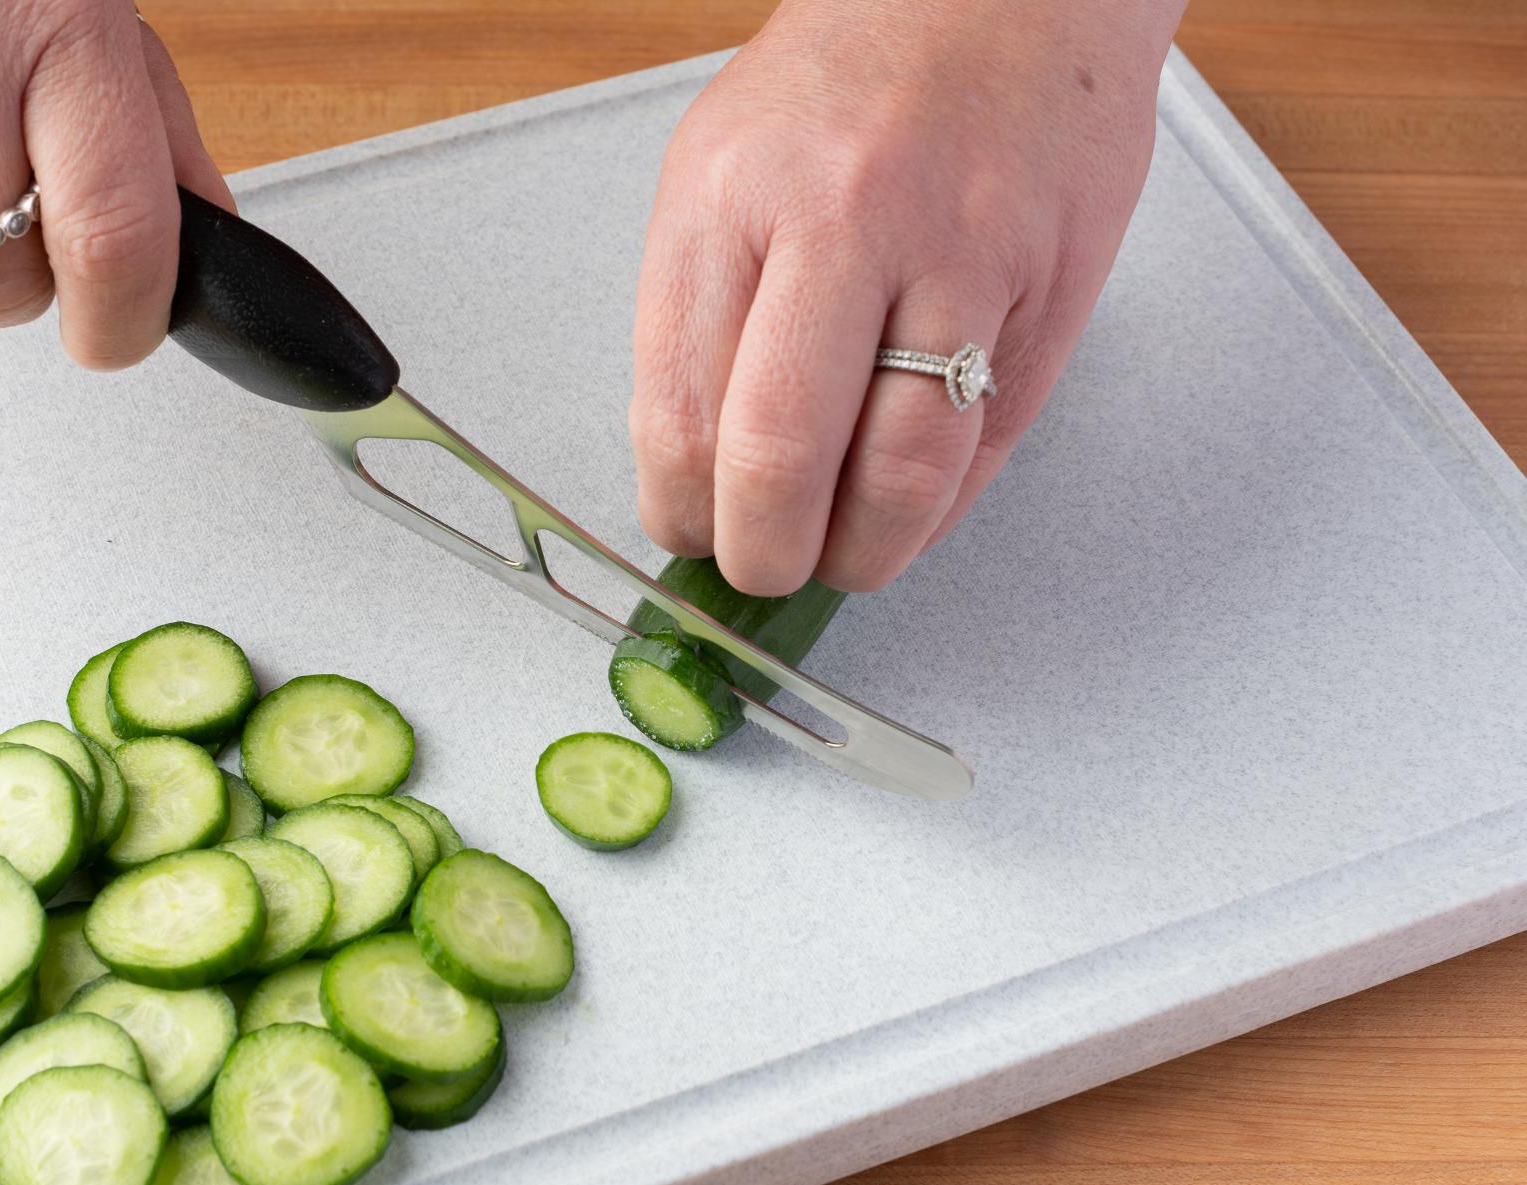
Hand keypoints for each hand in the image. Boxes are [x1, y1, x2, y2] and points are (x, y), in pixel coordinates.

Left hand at [628, 0, 1183, 593]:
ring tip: (840, 555)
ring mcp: (957, 257)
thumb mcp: (722, 167)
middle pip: (779, 460)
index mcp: (730, 197)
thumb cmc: (856, 77)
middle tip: (762, 567)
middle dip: (761, 556)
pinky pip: (983, 450)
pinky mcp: (1044, 294)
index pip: (680, 414)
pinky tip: (905, 511)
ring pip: (898, 477)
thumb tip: (694, 478)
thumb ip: (702, 316)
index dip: (681, 514)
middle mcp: (841, 222)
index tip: (688, 535)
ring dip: (859, 555)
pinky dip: (936, 512)